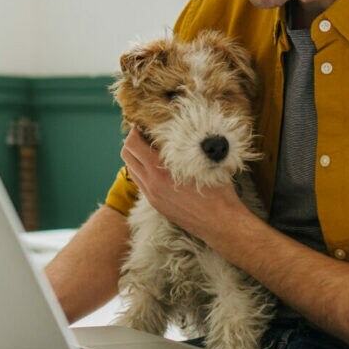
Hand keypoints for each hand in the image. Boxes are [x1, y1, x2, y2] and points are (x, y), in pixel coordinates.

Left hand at [120, 127, 246, 241]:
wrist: (221, 224)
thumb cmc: (218, 191)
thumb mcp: (203, 162)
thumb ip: (185, 148)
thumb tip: (181, 130)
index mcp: (160, 171)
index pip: (133, 144)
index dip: (135, 130)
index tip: (143, 124)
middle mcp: (151, 184)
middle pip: (127, 155)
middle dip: (133, 141)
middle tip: (146, 134)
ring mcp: (152, 196)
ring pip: (132, 169)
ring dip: (137, 157)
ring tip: (152, 149)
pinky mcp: (156, 205)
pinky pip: (141, 183)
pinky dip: (144, 171)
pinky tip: (159, 167)